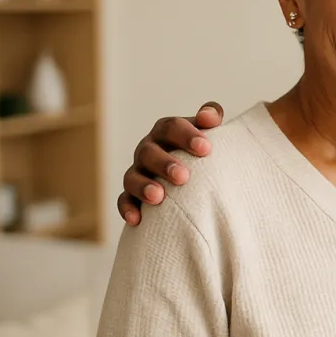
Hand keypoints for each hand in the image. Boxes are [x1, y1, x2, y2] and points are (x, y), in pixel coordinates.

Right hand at [117, 103, 224, 225]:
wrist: (194, 171)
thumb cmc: (201, 149)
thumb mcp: (208, 131)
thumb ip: (211, 116)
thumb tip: (210, 117)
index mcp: (165, 131)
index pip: (171, 127)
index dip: (186, 136)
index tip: (206, 149)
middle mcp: (148, 149)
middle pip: (149, 152)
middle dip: (164, 164)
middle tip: (183, 176)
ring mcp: (138, 171)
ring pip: (132, 177)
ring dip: (143, 186)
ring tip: (158, 197)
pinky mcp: (132, 194)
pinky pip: (124, 200)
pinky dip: (128, 208)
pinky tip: (136, 220)